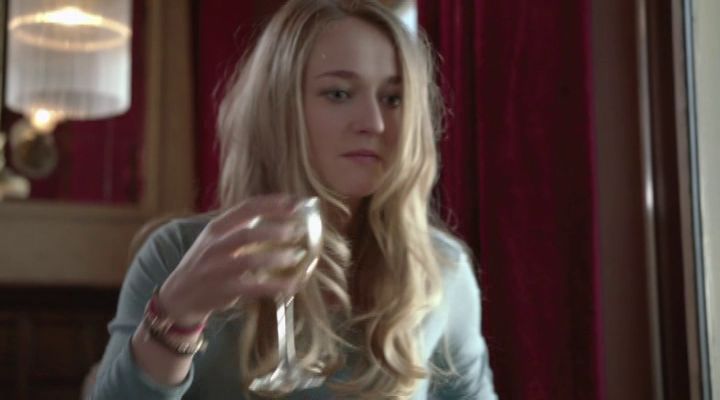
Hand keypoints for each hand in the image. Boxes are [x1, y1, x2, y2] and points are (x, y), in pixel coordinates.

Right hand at [158, 194, 309, 325]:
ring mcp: (217, 269)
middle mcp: (214, 246)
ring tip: (297, 257)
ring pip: (250, 261)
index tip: (295, 203)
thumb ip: (240, 227)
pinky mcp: (223, 291)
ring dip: (277, 258)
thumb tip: (279, 217)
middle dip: (275, 231)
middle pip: (247, 234)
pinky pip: (253, 288)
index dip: (272, 204)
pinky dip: (275, 286)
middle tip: (298, 231)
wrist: (178, 295)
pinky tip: (291, 285)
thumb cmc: (205, 263)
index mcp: (216, 228)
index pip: (246, 208)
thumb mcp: (216, 239)